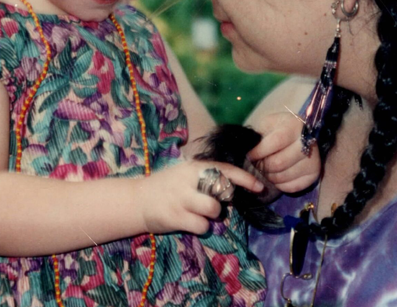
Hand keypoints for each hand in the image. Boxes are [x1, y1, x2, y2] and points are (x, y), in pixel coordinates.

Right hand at [136, 162, 263, 234]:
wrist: (137, 200)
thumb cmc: (166, 187)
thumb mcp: (185, 174)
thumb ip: (206, 177)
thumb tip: (232, 186)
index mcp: (193, 167)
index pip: (225, 170)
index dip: (245, 179)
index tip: (260, 187)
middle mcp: (188, 180)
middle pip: (222, 190)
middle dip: (223, 200)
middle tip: (211, 202)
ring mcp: (181, 199)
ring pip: (213, 209)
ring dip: (211, 215)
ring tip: (199, 213)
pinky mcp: (175, 217)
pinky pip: (201, 226)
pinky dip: (200, 228)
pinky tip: (189, 222)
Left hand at [247, 110, 320, 192]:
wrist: (299, 135)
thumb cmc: (278, 129)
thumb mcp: (266, 124)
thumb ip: (258, 136)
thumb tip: (246, 151)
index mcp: (295, 126)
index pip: (276, 142)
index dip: (259, 152)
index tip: (249, 156)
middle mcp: (309, 144)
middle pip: (279, 163)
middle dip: (262, 167)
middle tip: (256, 165)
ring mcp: (313, 161)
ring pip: (283, 177)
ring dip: (269, 177)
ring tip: (265, 170)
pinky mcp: (314, 175)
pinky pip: (291, 187)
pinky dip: (279, 185)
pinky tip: (275, 176)